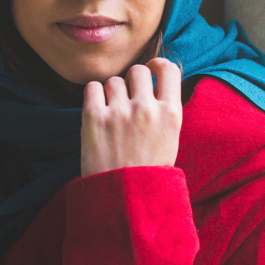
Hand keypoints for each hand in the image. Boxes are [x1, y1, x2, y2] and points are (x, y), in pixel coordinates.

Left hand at [80, 58, 182, 176]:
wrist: (125, 198)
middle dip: (132, 80)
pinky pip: (92, 87)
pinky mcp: (94, 118)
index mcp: (171, 113)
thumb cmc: (149, 171)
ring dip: (112, 92)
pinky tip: (98, 110)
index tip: (151, 70)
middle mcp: (147, 108)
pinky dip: (94, 95)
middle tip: (128, 97)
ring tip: (112, 112)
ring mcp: (120, 112)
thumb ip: (165, 111)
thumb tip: (155, 85)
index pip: (169, 69)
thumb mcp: (170, 139)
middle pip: (138, 70)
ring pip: (114, 81)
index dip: (157, 65)